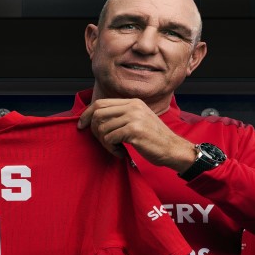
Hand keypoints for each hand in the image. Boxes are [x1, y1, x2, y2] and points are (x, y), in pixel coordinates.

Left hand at [77, 98, 196, 171]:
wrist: (173, 149)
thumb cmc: (154, 139)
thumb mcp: (139, 120)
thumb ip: (121, 116)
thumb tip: (95, 118)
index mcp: (132, 102)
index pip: (100, 103)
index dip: (87, 114)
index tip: (81, 125)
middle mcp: (133, 106)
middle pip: (98, 113)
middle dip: (95, 131)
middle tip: (104, 143)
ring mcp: (134, 117)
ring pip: (102, 128)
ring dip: (105, 143)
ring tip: (116, 149)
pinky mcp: (134, 130)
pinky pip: (110, 138)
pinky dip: (112, 149)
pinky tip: (121, 153)